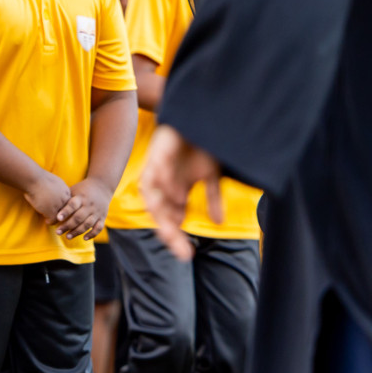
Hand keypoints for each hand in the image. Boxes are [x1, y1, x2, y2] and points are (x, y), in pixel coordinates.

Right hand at [25, 171, 72, 223]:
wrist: (33, 179)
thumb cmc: (38, 178)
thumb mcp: (53, 181)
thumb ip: (56, 187)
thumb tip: (52, 191)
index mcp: (65, 190)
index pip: (69, 202)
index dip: (63, 206)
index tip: (59, 209)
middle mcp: (64, 198)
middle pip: (67, 210)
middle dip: (62, 214)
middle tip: (58, 218)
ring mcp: (59, 205)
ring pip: (61, 216)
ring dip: (57, 219)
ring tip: (52, 221)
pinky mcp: (51, 211)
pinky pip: (54, 220)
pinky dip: (50, 222)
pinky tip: (46, 221)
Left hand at [56, 177, 112, 240]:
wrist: (101, 186)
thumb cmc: (82, 190)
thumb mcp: (73, 190)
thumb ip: (65, 200)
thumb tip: (49, 209)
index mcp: (81, 197)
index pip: (73, 205)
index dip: (65, 212)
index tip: (58, 218)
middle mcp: (89, 205)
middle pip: (78, 217)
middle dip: (68, 226)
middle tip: (58, 232)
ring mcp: (97, 211)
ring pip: (87, 224)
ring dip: (77, 231)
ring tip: (67, 236)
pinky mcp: (102, 217)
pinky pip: (99, 227)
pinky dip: (92, 234)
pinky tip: (84, 238)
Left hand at [142, 125, 221, 260]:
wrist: (199, 117)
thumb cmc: (203, 146)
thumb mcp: (210, 176)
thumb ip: (212, 198)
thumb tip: (218, 223)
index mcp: (173, 190)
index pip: (170, 219)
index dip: (175, 237)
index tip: (186, 254)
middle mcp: (162, 182)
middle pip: (159, 213)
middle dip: (169, 233)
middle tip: (181, 250)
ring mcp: (159, 166)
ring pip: (153, 195)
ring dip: (163, 212)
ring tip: (173, 230)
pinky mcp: (159, 150)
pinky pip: (157, 169)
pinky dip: (165, 183)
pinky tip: (177, 196)